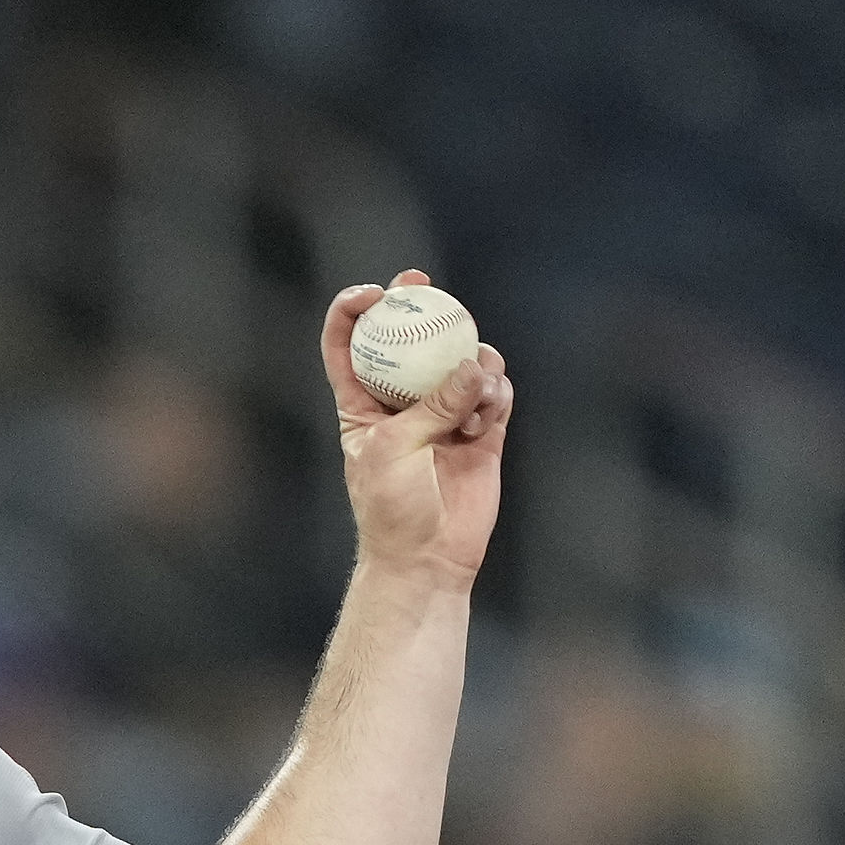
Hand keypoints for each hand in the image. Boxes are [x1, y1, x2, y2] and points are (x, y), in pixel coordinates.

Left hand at [318, 273, 512, 593]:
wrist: (427, 559)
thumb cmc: (392, 509)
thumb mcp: (396, 450)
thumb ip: (433, 404)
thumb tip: (475, 363)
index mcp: (362, 404)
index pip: (348, 345)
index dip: (353, 311)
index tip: (373, 294)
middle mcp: (404, 402)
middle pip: (409, 338)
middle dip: (418, 305)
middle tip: (425, 285)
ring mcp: (445, 413)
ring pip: (461, 361)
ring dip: (470, 362)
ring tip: (476, 389)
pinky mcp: (482, 430)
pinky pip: (494, 392)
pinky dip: (495, 392)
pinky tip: (489, 410)